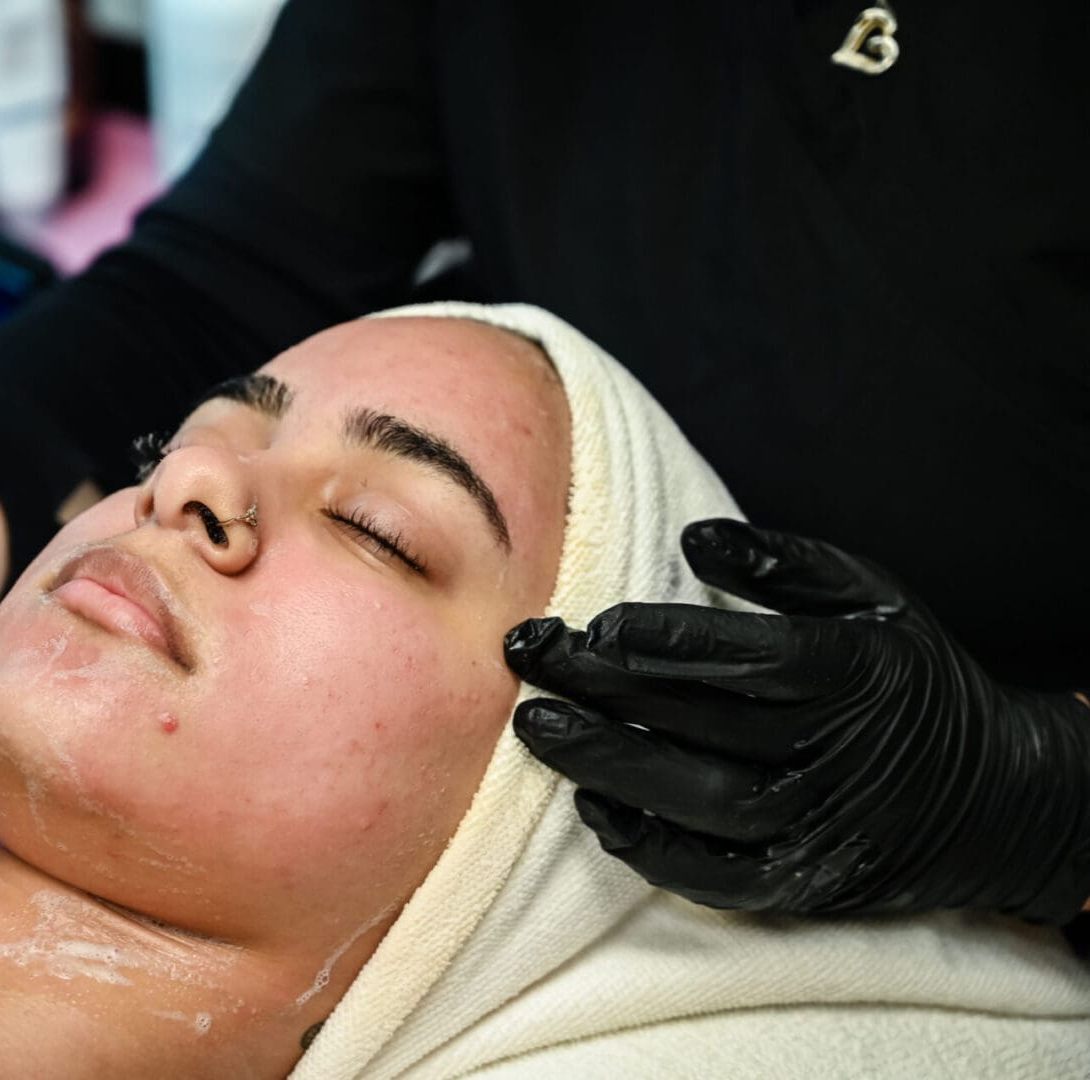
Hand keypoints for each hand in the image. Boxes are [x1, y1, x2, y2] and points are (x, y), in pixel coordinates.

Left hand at [506, 519, 1089, 923]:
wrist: (988, 797)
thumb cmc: (902, 676)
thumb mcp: (867, 595)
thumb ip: (782, 563)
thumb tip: (694, 534)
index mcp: (856, 672)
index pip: (751, 658)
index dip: (667, 644)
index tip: (594, 625)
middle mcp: (836, 752)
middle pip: (704, 724)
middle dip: (604, 690)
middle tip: (528, 659)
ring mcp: (818, 826)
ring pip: (699, 801)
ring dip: (608, 764)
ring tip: (537, 726)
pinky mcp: (799, 883)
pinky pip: (714, 875)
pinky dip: (649, 847)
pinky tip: (593, 806)